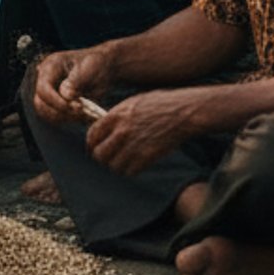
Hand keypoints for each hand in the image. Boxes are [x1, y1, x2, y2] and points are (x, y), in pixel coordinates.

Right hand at [32, 46, 113, 126]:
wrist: (104, 67)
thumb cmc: (98, 63)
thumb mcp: (90, 68)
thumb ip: (76, 81)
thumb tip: (65, 96)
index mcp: (51, 66)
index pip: (43, 88)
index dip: (56, 101)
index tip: (78, 107)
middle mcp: (47, 79)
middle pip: (40, 103)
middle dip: (61, 111)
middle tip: (82, 111)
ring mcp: (51, 91)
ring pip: (47, 113)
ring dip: (67, 117)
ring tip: (86, 112)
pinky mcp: (57, 102)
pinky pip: (57, 117)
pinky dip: (71, 119)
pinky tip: (85, 114)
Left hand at [86, 86, 205, 174]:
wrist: (182, 112)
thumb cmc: (159, 104)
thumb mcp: (132, 102)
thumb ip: (117, 116)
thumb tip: (105, 127)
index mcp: (116, 115)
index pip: (92, 135)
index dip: (91, 144)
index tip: (94, 148)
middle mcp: (122, 131)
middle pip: (99, 154)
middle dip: (101, 158)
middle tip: (107, 158)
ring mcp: (134, 145)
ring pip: (113, 166)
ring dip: (116, 166)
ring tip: (122, 162)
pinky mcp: (147, 156)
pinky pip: (130, 171)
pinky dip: (130, 171)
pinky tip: (134, 165)